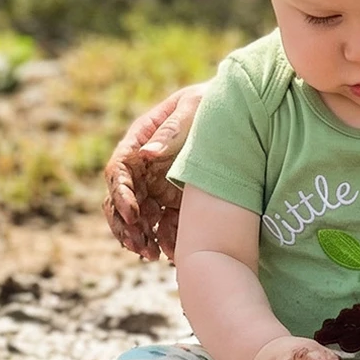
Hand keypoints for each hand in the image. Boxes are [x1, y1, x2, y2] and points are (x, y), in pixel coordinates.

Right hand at [102, 84, 205, 260]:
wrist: (241, 113)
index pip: (118, 171)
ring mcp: (157, 185)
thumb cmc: (211, 103)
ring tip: (151, 256)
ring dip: (140, 238)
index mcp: (139, 141)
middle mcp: (143, 167)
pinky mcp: (174, 201)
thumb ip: (171, 130)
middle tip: (137, 245)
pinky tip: (172, 255)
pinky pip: (163, 225)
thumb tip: (146, 152)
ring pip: (138, 218)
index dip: (120, 194)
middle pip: (121, 200)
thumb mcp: (193, 109)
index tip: (133, 214)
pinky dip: (164, 241)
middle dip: (125, 225)